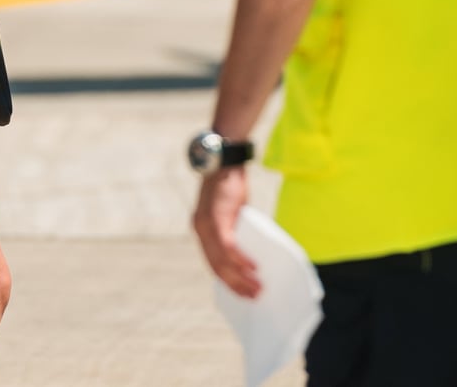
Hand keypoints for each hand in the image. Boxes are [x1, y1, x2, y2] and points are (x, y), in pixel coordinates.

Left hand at [194, 167, 261, 297]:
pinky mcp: (217, 220)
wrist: (226, 159)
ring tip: (257, 288)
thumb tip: (248, 252)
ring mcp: (206, 226)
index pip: (213, 264)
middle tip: (253, 297)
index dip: (227, 281)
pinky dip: (241, 260)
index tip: (241, 294)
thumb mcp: (232, 211)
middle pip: (217, 268)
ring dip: (240, 278)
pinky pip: (228, 247)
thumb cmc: (231, 184)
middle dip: (236, 285)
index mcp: (202, 230)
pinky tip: (253, 268)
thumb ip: (234, 230)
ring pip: (222, 262)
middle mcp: (200, 231)